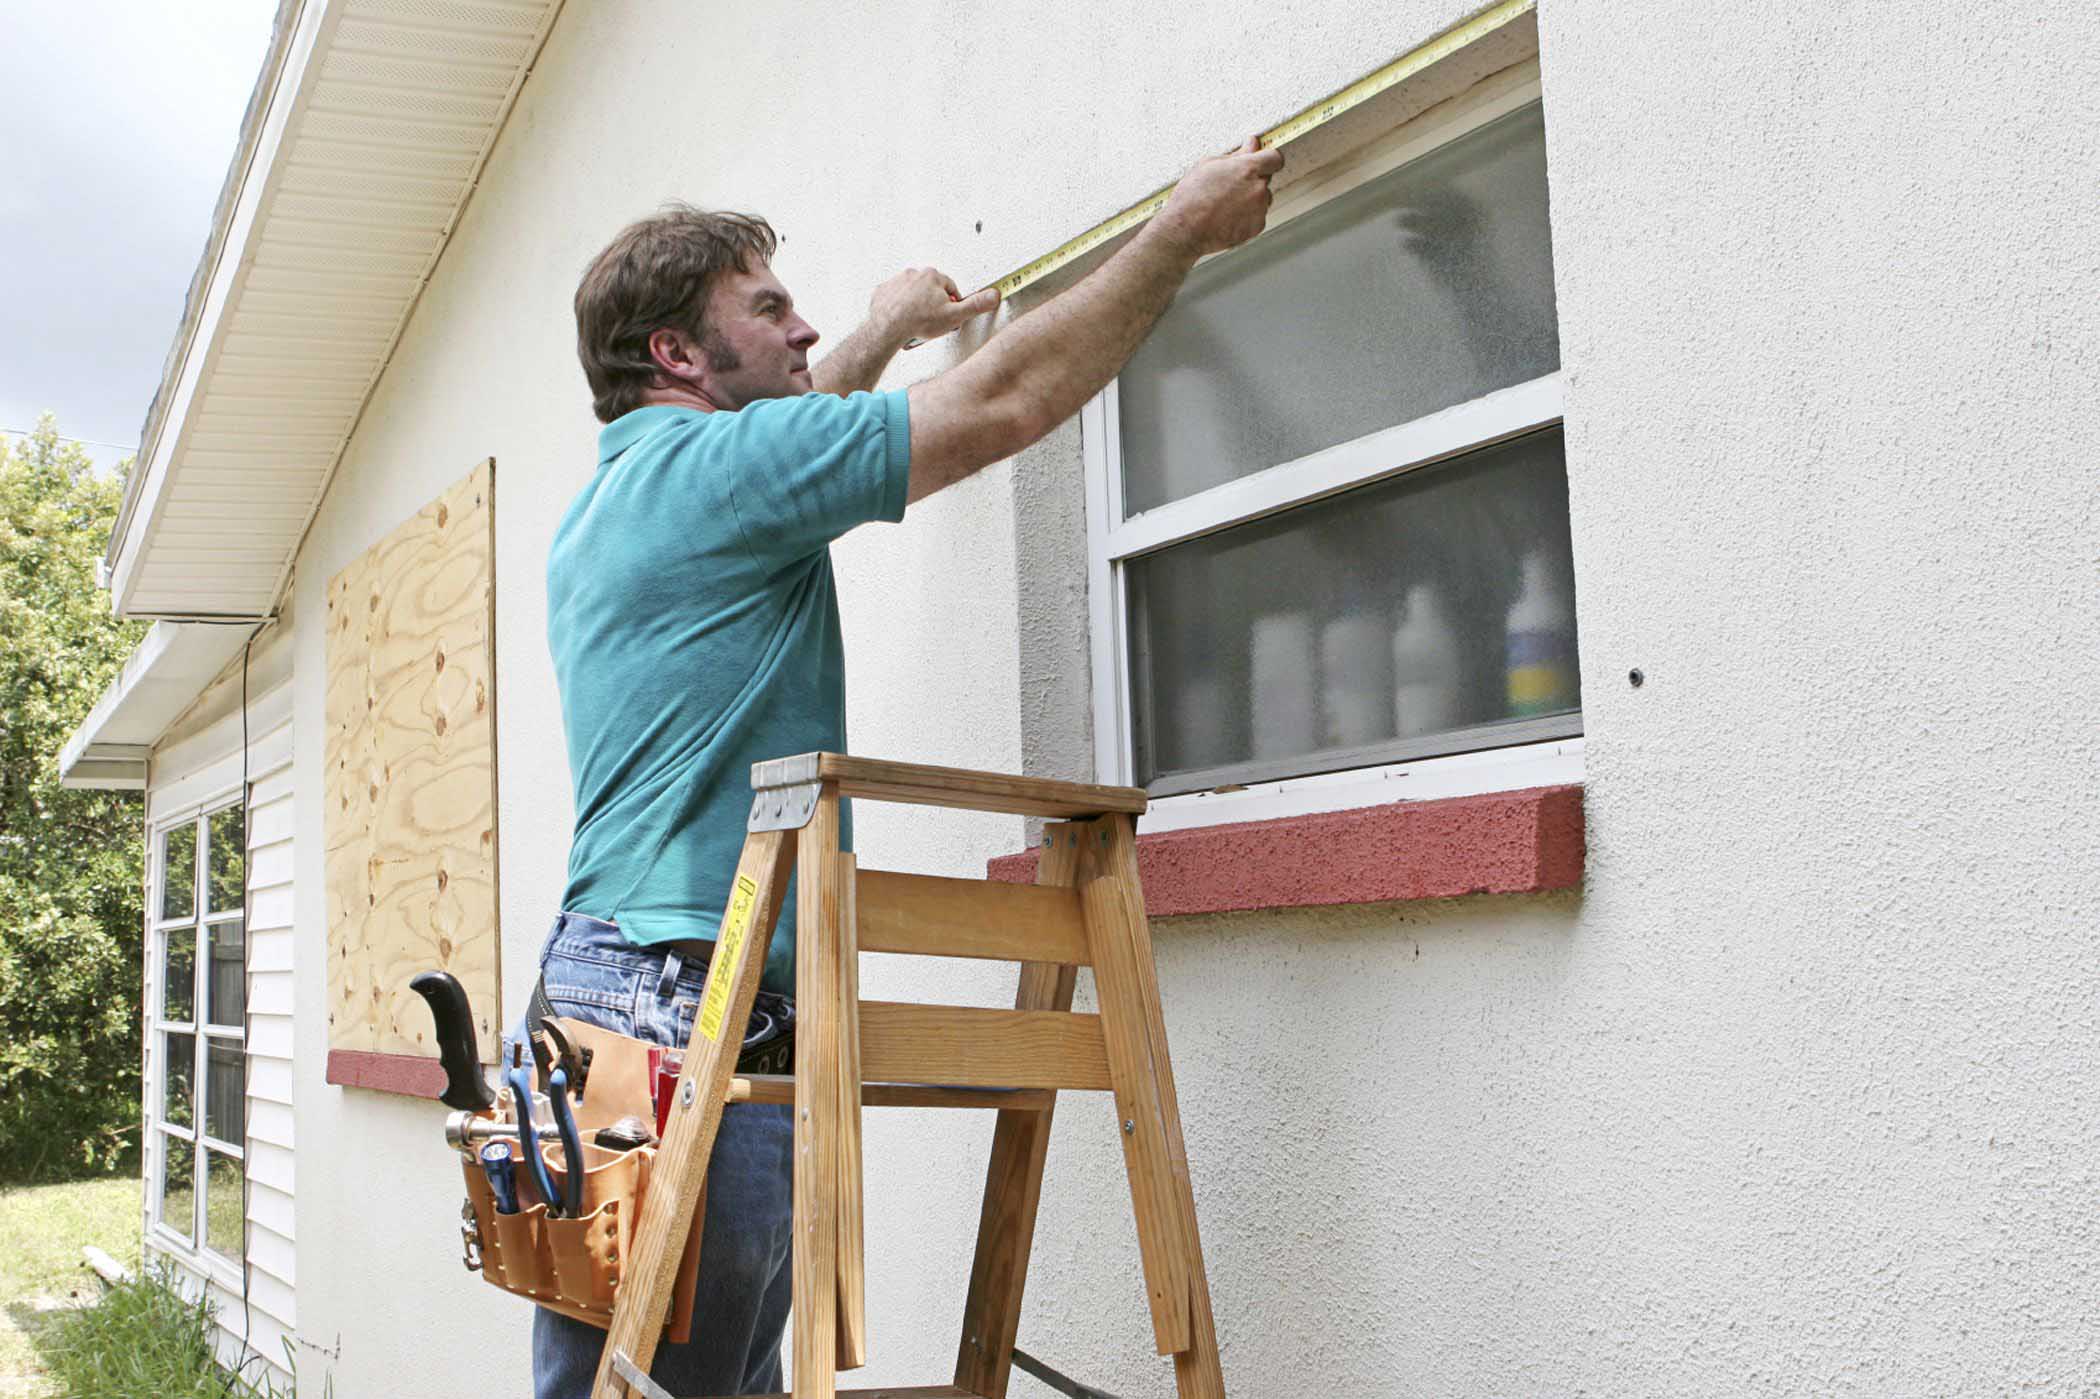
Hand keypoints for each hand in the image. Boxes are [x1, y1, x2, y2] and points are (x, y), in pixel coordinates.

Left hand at [871, 267, 999, 345]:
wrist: (888, 328)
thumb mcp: (955, 315)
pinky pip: (894, 297)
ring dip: (915, 304)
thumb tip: (994, 295)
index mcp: (933, 276)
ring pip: (912, 293)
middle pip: (930, 289)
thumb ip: (976, 305)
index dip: (951, 304)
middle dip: (932, 304)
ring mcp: (896, 281)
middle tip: (931, 322)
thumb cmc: (919, 321)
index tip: (948, 315)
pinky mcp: (883, 291)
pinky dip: (898, 306)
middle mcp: (914, 273)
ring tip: (916, 322)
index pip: (949, 288)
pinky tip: (901, 319)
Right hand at [1152, 136, 1283, 256]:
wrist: (1184, 230)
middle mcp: (1258, 188)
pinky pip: (1257, 216)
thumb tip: (1251, 144)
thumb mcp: (1209, 164)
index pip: (1274, 158)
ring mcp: (1259, 209)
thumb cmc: (1191, 197)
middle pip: (1266, 178)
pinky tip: (1227, 216)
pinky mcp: (1256, 227)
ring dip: (1251, 198)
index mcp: (1248, 169)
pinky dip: (1247, 216)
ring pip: (1262, 198)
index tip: (1260, 160)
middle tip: (1230, 184)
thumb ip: (1237, 153)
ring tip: (1226, 203)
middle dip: (1253, 178)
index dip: (1266, 159)